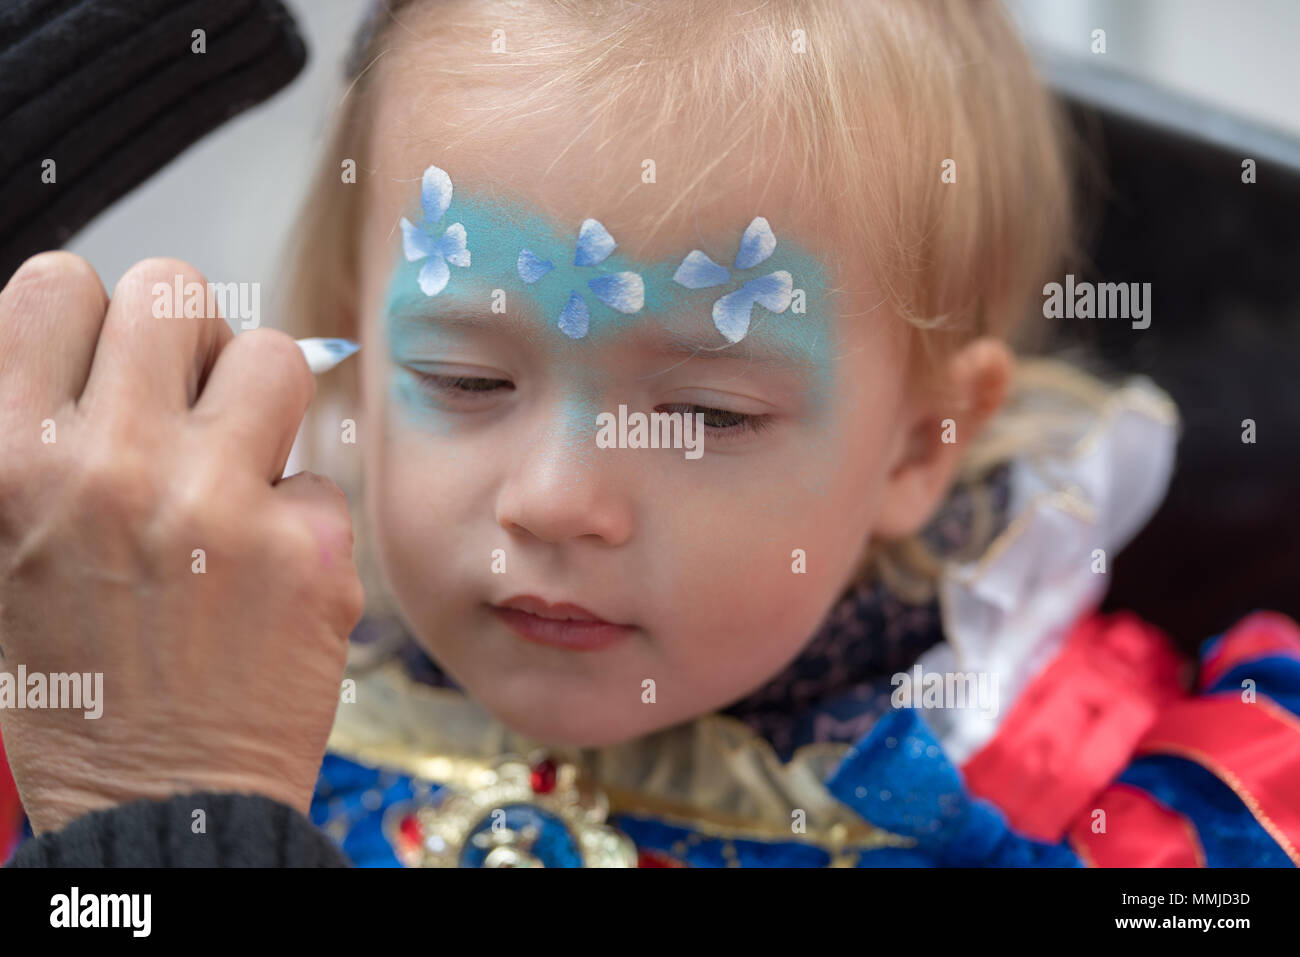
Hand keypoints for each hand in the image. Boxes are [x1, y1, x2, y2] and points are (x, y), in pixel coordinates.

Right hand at [0, 254, 364, 834]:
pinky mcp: (310, 548)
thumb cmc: (77, 686)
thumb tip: (88, 345)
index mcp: (14, 463)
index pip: (59, 285)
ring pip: (272, 355)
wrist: (160, 801)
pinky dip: (297, 509)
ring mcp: (220, 506)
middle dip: (183, 339)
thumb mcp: (2, 552)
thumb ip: (37, 438)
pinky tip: (269, 563)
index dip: (91, 316)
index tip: (109, 356)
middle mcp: (115, 470)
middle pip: (173, 291)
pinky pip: (318, 471)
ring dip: (257, 399)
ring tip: (239, 460)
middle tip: (185, 398)